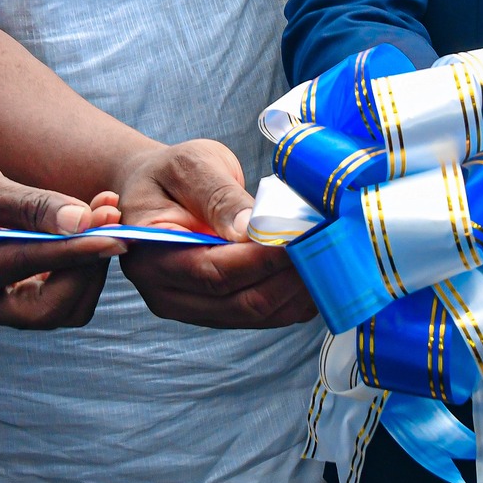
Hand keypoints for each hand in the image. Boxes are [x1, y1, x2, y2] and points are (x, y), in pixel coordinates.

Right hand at [0, 143, 121, 329]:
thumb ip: (30, 206)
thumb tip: (82, 222)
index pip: (23, 268)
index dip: (72, 252)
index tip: (113, 233)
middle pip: (50, 308)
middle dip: (87, 265)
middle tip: (111, 217)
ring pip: (64, 306)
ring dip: (92, 262)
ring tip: (104, 212)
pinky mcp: (17, 297)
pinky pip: (63, 294)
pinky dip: (84, 262)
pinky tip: (92, 223)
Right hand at [115, 139, 318, 328]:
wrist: (157, 189)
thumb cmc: (170, 173)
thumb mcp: (190, 166)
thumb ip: (218, 195)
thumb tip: (252, 227)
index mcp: (152, 256)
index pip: (214, 272)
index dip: (262, 261)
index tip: (302, 240)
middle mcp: (168, 294)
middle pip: (241, 303)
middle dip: (289, 278)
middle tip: (329, 249)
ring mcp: (194, 309)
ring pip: (257, 315)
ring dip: (298, 292)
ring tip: (331, 260)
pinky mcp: (218, 311)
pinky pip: (263, 316)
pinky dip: (294, 299)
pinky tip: (318, 275)